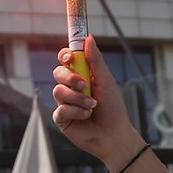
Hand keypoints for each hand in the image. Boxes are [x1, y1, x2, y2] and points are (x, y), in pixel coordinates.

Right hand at [51, 37, 139, 163]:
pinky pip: (60, 109)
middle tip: (84, 85)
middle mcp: (71, 87)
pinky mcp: (61, 118)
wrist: (113, 135)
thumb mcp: (106, 81)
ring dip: (77, 98)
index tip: (69, 57)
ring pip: (58, 91)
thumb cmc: (113, 108)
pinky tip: (86, 116)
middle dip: (70, 78)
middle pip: (58, 73)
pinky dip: (76, 112)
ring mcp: (65, 102)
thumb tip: (88, 38)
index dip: (65, 55)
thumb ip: (95, 61)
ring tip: (92, 106)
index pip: (66, 60)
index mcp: (82, 75)